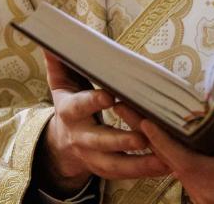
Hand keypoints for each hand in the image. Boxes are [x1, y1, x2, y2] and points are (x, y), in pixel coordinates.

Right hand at [33, 51, 167, 197]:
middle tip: (143, 137)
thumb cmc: (69, 104)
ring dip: (140, 165)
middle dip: (121, 140)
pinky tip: (166, 167)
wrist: (63, 143)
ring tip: (164, 160)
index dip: (93, 102)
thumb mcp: (60, 83)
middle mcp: (81, 137)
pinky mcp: (105, 169)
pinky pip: (126, 174)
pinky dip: (146, 172)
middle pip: (100, 142)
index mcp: (69, 112)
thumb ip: (58, 62)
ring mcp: (93, 156)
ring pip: (116, 165)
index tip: (110, 95)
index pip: (80, 106)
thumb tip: (48, 38)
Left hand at [121, 88, 213, 203]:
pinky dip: (164, 152)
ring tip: (129, 114)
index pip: (179, 159)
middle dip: (142, 133)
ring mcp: (201, 196)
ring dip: (150, 142)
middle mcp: (204, 192)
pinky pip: (177, 171)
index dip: (160, 140)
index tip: (144, 122)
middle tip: (120, 106)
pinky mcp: (202, 196)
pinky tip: (151, 134)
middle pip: (165, 159)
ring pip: (168, 166)